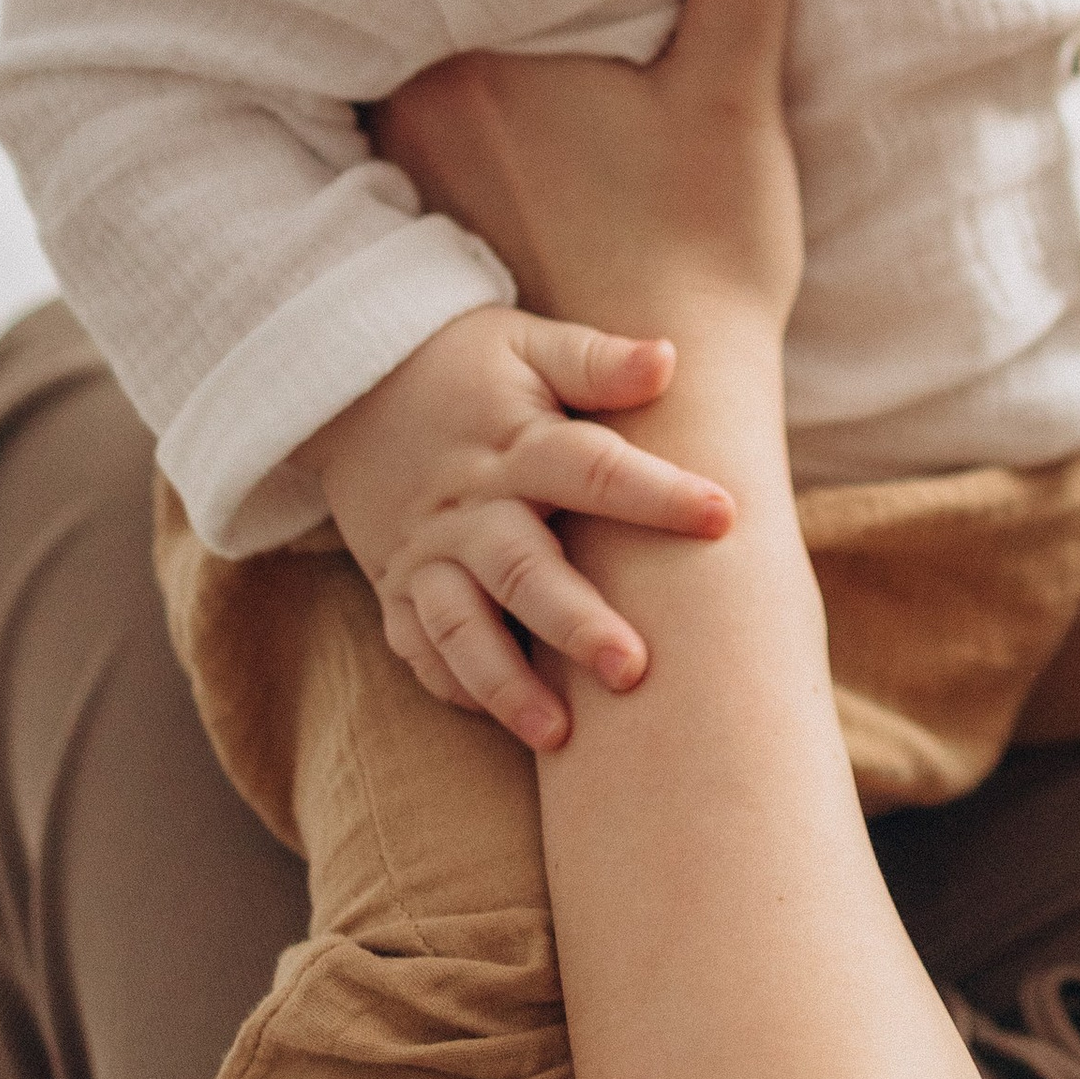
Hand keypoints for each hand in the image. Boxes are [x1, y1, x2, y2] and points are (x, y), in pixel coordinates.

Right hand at [311, 301, 731, 753]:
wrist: (355, 385)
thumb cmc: (471, 368)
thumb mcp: (529, 343)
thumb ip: (597, 360)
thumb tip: (670, 359)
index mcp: (515, 442)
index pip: (593, 467)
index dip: (657, 492)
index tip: (724, 516)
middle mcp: (469, 506)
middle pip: (522, 568)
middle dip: (574, 622)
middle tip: (633, 670)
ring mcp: (427, 555)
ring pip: (462, 626)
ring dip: (505, 682)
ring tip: (557, 735)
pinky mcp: (398, 590)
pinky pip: (421, 649)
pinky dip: (457, 686)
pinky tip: (505, 723)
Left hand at [373, 0, 813, 347]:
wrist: (667, 416)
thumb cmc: (701, 254)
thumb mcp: (731, 89)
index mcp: (464, 64)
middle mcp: (407, 114)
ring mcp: (405, 175)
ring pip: (420, 58)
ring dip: (459, 23)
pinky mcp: (426, 222)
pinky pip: (423, 125)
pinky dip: (455, 96)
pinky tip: (508, 87)